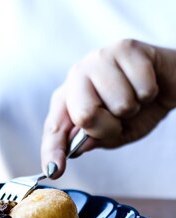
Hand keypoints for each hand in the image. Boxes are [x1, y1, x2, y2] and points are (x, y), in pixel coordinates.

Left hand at [41, 39, 175, 177]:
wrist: (170, 83)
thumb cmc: (139, 108)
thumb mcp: (115, 133)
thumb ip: (95, 139)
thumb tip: (76, 148)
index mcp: (68, 98)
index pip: (54, 128)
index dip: (53, 150)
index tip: (55, 170)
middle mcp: (77, 75)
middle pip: (85, 115)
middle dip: (109, 127)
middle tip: (121, 118)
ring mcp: (99, 58)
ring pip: (120, 103)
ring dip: (134, 107)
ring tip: (136, 97)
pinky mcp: (125, 47)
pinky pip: (143, 88)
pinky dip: (151, 93)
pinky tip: (147, 84)